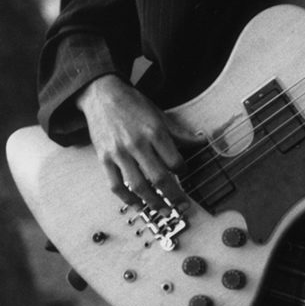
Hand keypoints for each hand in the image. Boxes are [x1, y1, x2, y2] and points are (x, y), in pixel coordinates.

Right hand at [76, 74, 184, 207]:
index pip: (175, 162)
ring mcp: (119, 153)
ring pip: (138, 186)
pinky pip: (116, 186)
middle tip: (183, 206)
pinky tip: (138, 206)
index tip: (184, 174)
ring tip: (164, 211)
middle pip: (159, 178)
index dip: (183, 172)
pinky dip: (127, 199)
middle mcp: (137, 144)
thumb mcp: (160, 115)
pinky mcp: (104, 159)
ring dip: (153, 203)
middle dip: (174, 196)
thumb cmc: (133, 105)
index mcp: (154, 132)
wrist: (101, 94)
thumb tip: (203, 141)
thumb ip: (180, 133)